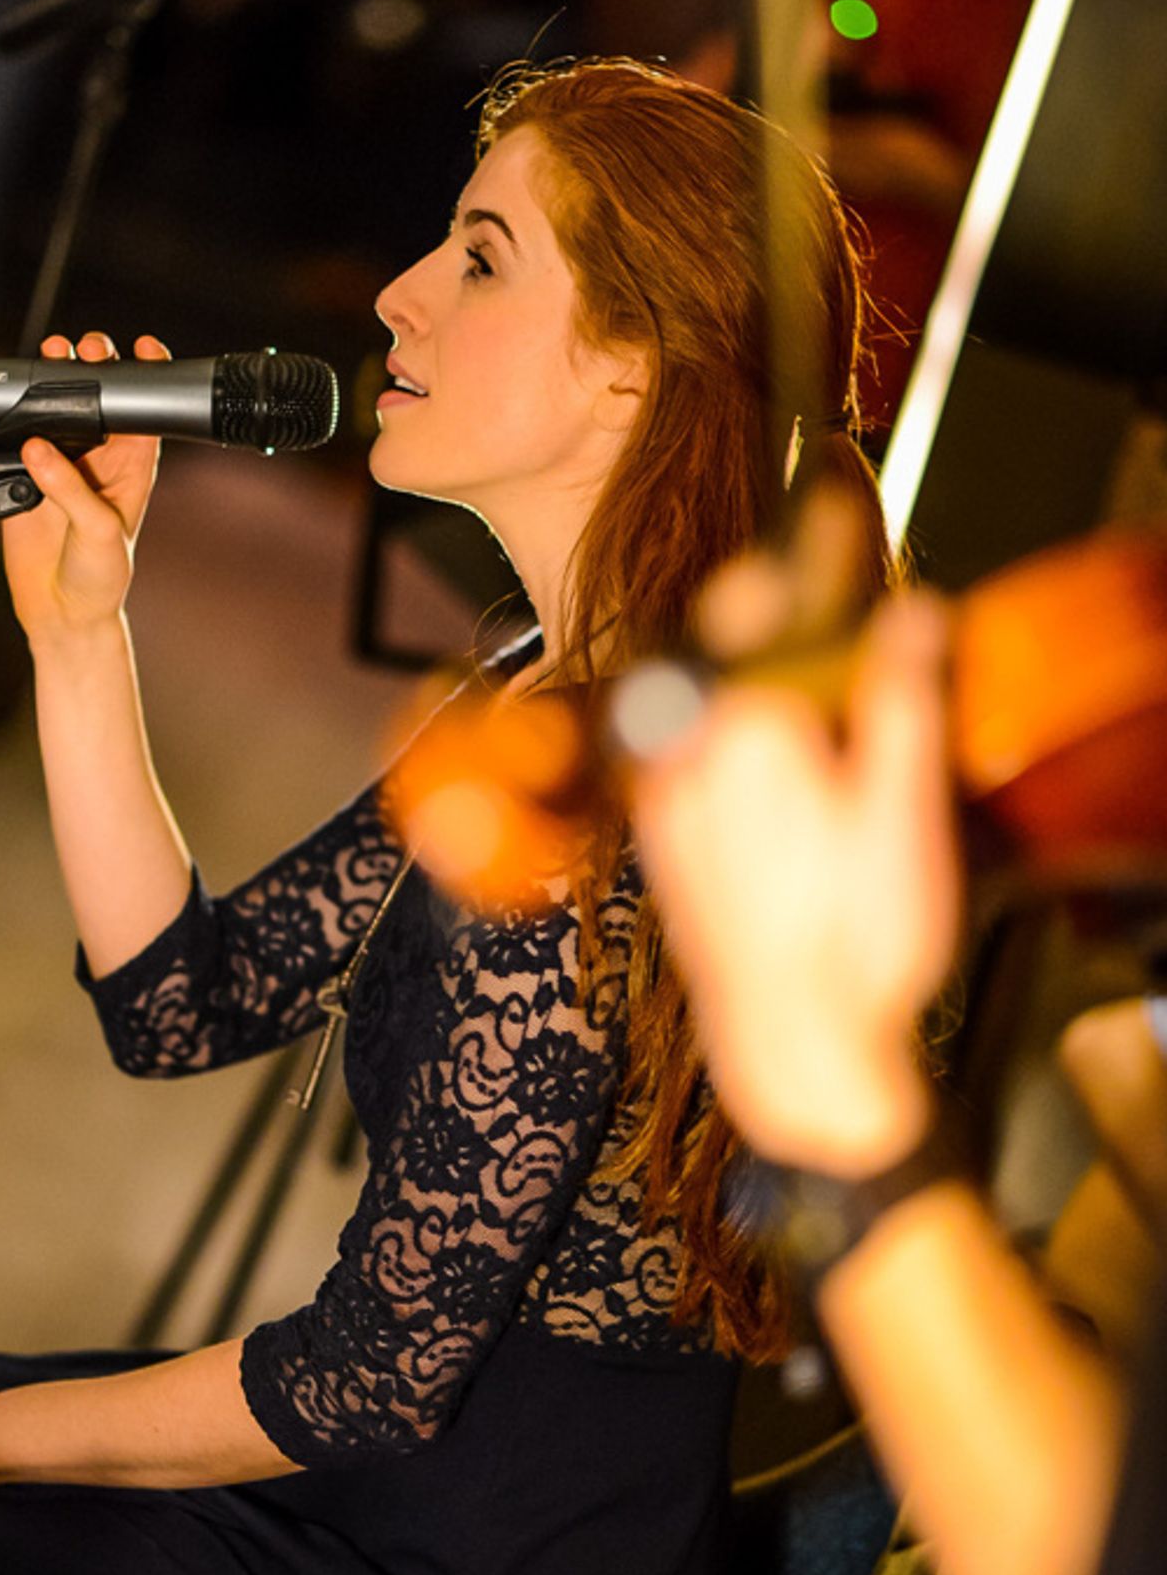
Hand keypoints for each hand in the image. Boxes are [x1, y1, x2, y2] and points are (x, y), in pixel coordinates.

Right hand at [0, 330, 168, 643]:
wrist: (61, 613)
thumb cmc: (100, 579)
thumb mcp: (99, 534)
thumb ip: (71, 491)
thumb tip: (38, 449)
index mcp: (132, 468)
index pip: (142, 412)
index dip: (144, 378)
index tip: (140, 349)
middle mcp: (97, 459)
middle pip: (95, 400)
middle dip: (90, 367)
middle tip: (82, 350)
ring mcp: (58, 464)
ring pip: (52, 409)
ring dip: (47, 382)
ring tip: (47, 358)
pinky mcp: (22, 475)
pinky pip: (9, 436)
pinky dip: (2, 414)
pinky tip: (0, 396)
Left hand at [634, 587, 960, 1176]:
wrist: (794, 1052)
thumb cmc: (855, 946)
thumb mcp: (904, 814)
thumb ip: (900, 701)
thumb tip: (912, 612)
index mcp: (743, 731)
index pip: (753, 601)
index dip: (794, 555)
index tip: (820, 521)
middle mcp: (683, 756)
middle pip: (717, 648)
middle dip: (767, 619)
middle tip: (816, 608)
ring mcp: (663, 802)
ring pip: (695, 704)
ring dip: (744, 680)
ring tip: (803, 691)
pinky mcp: (661, 846)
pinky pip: (682, 758)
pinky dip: (723, 738)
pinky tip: (771, 768)